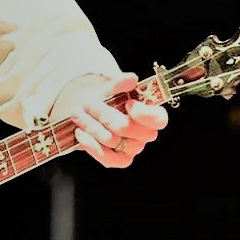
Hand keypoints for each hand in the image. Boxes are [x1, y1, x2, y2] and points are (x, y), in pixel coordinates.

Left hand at [52, 72, 168, 168]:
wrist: (90, 114)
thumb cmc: (106, 101)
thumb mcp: (111, 89)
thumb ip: (121, 83)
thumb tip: (132, 79)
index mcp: (151, 115)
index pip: (159, 120)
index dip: (143, 113)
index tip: (129, 103)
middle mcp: (145, 134)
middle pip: (128, 129)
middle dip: (106, 115)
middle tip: (91, 104)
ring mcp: (133, 149)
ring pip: (111, 140)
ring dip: (92, 125)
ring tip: (81, 115)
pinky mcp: (119, 161)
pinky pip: (106, 157)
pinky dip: (90, 144)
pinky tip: (81, 133)